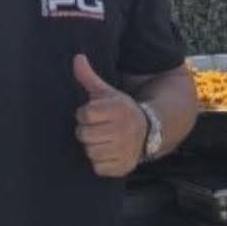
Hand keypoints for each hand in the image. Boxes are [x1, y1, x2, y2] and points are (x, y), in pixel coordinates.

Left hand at [72, 54, 144, 177]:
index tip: (96, 114)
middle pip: (84, 135)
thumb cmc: (120, 111)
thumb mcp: (107, 93)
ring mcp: (124, 149)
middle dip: (88, 131)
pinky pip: (98, 167)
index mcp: (118, 109)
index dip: (86, 114)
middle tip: (99, 128)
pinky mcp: (123, 166)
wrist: (149, 130)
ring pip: (90, 152)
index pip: (84, 114)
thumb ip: (89, 77)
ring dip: (94, 147)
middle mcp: (123, 130)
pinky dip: (101, 162)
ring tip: (105, 140)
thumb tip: (77, 57)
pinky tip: (109, 152)